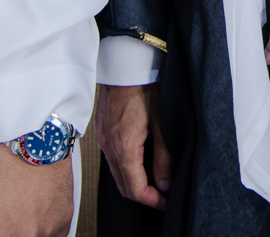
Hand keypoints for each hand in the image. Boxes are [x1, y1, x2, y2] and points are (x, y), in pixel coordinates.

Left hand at [0, 145, 72, 236]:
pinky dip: (44, 227)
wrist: (38, 146)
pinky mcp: (63, 226)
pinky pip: (52, 236)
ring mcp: (46, 233)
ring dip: (27, 230)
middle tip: (9, 217)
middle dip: (9, 233)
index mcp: (0, 234)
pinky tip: (38, 208)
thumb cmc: (9, 167)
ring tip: (24, 210)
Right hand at [98, 82, 171, 209]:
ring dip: (135, 182)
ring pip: (117, 174)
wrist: (125, 67)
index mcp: (124, 148)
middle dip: (144, 195)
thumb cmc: (143, 89)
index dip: (153, 200)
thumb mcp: (161, 125)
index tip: (166, 202)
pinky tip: (140, 161)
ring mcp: (104, 141)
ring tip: (155, 179)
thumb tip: (166, 183)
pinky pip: (112, 159)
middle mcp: (110, 148)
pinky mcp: (103, 133)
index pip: (135, 189)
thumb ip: (163, 157)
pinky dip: (126, 167)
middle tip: (163, 195)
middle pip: (124, 186)